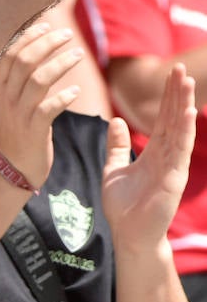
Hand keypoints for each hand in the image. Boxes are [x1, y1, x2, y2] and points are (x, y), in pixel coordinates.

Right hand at [0, 24, 83, 189]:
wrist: (12, 166)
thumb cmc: (19, 130)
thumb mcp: (13, 101)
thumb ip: (22, 80)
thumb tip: (36, 53)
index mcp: (1, 87)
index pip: (11, 54)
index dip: (28, 37)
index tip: (46, 25)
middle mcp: (7, 97)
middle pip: (24, 61)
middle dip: (46, 44)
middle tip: (68, 35)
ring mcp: (19, 113)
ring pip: (38, 80)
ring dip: (60, 64)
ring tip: (79, 54)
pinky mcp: (33, 130)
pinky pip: (48, 108)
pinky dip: (63, 97)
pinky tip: (77, 91)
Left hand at [102, 64, 196, 253]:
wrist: (129, 235)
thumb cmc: (124, 206)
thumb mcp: (114, 169)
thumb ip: (117, 146)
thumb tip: (117, 121)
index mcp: (153, 152)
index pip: (161, 118)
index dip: (165, 97)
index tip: (169, 73)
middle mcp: (166, 156)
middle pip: (172, 118)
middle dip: (176, 93)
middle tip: (179, 67)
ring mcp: (172, 166)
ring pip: (179, 130)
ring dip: (183, 105)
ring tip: (187, 82)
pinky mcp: (174, 179)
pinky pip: (179, 150)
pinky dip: (183, 131)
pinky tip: (187, 113)